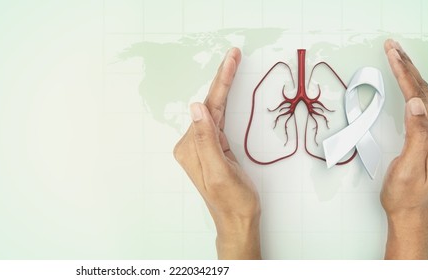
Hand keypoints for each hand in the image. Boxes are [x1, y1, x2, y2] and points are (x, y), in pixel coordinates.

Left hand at [173, 48, 260, 259]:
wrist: (237, 221)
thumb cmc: (231, 202)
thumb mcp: (220, 171)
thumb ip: (207, 140)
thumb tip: (196, 109)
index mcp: (190, 148)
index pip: (208, 108)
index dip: (221, 82)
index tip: (231, 59)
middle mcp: (192, 144)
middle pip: (210, 105)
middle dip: (222, 79)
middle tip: (233, 54)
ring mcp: (202, 146)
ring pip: (214, 110)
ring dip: (224, 87)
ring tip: (232, 64)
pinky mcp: (214, 149)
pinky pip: (218, 120)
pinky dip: (224, 102)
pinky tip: (226, 91)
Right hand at [381, 39, 427, 258]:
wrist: (411, 213)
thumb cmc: (405, 195)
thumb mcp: (408, 167)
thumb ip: (415, 135)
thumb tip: (415, 105)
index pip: (419, 97)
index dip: (404, 74)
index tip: (392, 55)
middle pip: (423, 91)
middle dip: (406, 66)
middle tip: (392, 47)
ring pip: (423, 95)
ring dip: (409, 74)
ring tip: (397, 56)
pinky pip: (422, 104)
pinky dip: (412, 87)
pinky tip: (407, 81)